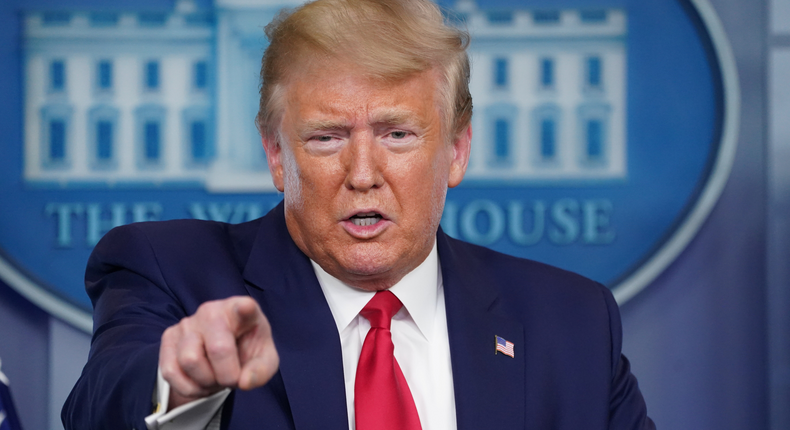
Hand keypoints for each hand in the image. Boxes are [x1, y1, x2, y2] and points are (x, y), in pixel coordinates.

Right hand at [159, 296, 279, 409]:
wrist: (222, 353)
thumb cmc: (246, 350)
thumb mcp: (264, 361)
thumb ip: (261, 371)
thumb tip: (244, 381)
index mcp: (243, 311)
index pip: (244, 307)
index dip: (245, 308)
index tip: (246, 307)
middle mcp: (212, 311)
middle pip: (217, 349)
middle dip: (226, 375)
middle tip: (231, 378)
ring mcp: (188, 322)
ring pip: (190, 361)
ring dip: (205, 381)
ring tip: (214, 377)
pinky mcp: (169, 336)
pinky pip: (171, 371)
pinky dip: (188, 387)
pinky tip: (199, 381)